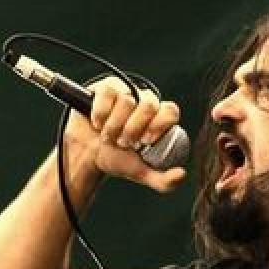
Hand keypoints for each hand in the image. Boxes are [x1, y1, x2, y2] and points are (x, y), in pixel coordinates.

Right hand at [63, 75, 185, 192]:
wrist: (87, 155)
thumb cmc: (116, 160)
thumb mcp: (141, 173)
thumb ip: (163, 180)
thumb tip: (181, 174)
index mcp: (158, 118)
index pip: (170, 111)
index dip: (159, 125)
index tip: (145, 141)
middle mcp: (144, 101)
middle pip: (150, 104)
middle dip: (134, 128)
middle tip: (124, 142)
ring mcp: (126, 92)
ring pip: (127, 100)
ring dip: (114, 125)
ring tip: (108, 137)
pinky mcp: (106, 88)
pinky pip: (108, 92)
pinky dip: (101, 112)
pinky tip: (97, 123)